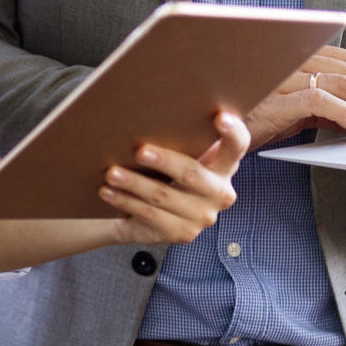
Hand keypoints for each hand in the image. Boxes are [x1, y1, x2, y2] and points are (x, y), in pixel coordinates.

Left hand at [99, 112, 247, 244]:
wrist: (147, 216)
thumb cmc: (163, 174)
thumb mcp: (177, 155)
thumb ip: (179, 138)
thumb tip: (148, 112)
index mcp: (225, 166)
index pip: (237, 146)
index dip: (233, 132)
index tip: (220, 116)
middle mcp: (220, 192)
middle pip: (192, 173)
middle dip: (164, 161)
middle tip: (140, 151)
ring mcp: (203, 216)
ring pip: (164, 196)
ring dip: (134, 183)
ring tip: (112, 173)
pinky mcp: (183, 233)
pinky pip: (150, 215)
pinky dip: (126, 201)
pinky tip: (108, 192)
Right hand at [244, 45, 345, 147]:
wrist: (214, 135)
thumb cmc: (254, 121)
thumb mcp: (299, 112)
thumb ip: (332, 108)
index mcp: (298, 57)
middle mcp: (291, 61)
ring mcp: (282, 79)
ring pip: (344, 84)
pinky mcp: (273, 101)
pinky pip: (318, 99)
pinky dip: (342, 111)